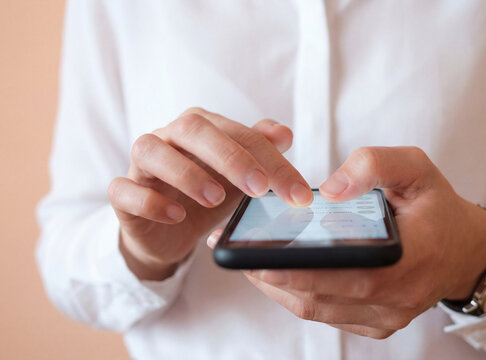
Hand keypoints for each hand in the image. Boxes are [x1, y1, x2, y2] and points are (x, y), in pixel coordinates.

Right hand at [108, 108, 312, 280]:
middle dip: (230, 156)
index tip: (298, 194)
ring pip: (150, 150)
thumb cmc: (208, 195)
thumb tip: (284, 133)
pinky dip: (150, 201)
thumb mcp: (241, 178)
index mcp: (203, 128)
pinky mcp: (122, 194)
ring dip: (186, 173)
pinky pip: (124, 189)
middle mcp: (169, 136)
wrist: (169, 232)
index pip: (241, 134)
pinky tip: (176, 216)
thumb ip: (261, 152)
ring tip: (215, 199)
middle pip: (193, 128)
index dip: (273, 161)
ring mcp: (141, 163)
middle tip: (259, 187)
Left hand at [208, 146, 485, 338]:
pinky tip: (277, 275)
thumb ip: (375, 166)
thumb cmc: (437, 206)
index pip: (347, 274)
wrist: (465, 249)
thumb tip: (330, 190)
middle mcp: (399, 298)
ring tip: (247, 262)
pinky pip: (329, 315)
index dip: (299, 271)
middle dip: (273, 278)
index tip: (258, 259)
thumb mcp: (417, 169)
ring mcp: (389, 317)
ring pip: (319, 311)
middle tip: (236, 255)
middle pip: (322, 297)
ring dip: (279, 289)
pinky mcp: (380, 325)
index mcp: (411, 258)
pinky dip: (299, 296)